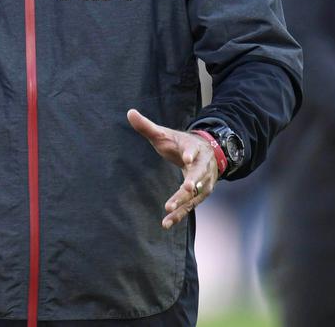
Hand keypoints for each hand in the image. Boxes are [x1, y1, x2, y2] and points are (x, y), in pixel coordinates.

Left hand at [126, 108, 218, 228]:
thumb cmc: (181, 143)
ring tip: (169, 209)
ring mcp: (204, 183)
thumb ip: (147, 126)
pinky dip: (179, 214)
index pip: (194, 150)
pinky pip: (189, 206)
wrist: (206, 153)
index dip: (190, 153)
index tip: (186, 157)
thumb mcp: (165, 134)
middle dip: (193, 182)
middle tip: (187, 188)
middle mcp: (202, 168)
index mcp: (195, 149)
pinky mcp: (200, 196)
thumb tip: (129, 112)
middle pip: (198, 175)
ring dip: (183, 202)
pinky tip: (166, 223)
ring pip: (195, 194)